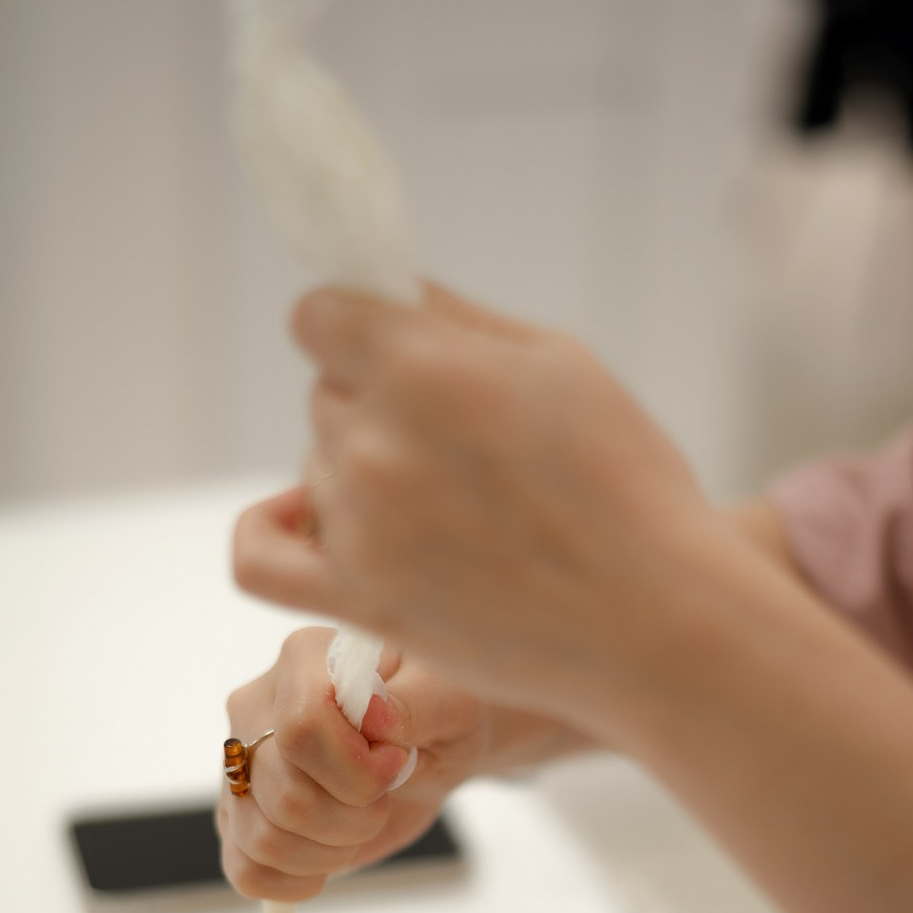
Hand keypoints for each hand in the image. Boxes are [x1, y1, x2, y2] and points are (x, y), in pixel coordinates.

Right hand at [216, 627, 488, 901]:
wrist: (432, 750)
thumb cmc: (442, 714)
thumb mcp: (452, 700)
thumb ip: (416, 703)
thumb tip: (374, 716)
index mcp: (303, 659)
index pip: (301, 726)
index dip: (357, 768)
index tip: (396, 764)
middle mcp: (256, 706)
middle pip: (283, 791)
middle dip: (352, 816)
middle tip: (384, 800)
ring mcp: (240, 765)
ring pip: (261, 837)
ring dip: (329, 851)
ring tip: (359, 826)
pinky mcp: (241, 815)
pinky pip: (244, 869)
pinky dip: (294, 881)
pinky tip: (328, 860)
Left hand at [233, 285, 706, 732]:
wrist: (655, 621)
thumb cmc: (628, 485)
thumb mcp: (562, 362)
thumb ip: (459, 320)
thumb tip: (388, 291)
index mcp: (421, 365)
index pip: (319, 316)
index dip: (359, 329)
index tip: (396, 353)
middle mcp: (374, 441)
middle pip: (327, 395)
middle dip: (381, 407)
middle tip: (464, 452)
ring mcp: (357, 526)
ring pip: (315, 469)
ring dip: (361, 479)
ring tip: (455, 515)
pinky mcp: (355, 600)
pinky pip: (257, 557)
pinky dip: (273, 531)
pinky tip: (308, 522)